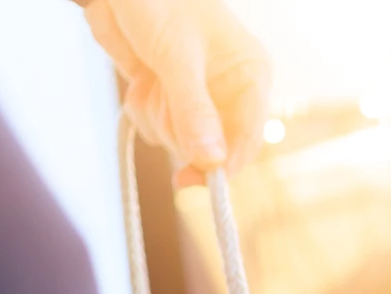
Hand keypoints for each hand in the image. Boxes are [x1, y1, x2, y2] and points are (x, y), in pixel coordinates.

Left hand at [83, 0, 271, 185]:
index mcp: (250, 74)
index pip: (248, 137)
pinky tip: (141, 78)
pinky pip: (156, 129)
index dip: (225, 164)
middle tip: (162, 92)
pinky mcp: (169, 99)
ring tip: (150, 77)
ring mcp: (197, 97)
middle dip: (178, 128)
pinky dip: (142, 108)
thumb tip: (212, 161)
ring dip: (156, 115)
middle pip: (211, 147)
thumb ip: (194, 110)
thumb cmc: (159, 2)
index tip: (194, 180)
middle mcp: (229, 91)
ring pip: (179, 141)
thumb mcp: (177, 56)